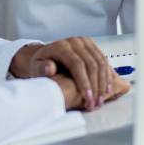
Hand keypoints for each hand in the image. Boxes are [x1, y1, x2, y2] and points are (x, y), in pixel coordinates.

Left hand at [9, 37, 128, 110]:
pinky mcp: (92, 46)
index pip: (77, 64)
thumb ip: (41, 68)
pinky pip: (103, 60)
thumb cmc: (41, 64)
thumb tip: (49, 68)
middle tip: (95, 102)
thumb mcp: (36, 67)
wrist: (46, 55)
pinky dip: (107, 75)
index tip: (87, 98)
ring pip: (100, 62)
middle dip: (96, 86)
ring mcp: (85, 43)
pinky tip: (107, 88)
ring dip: (103, 83)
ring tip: (101, 99)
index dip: (84, 82)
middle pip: (91, 64)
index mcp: (61, 46)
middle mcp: (75, 42)